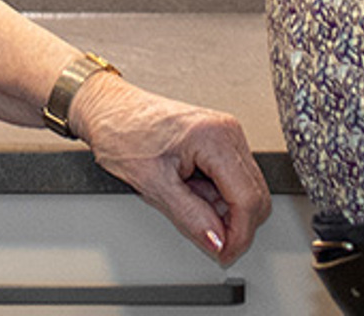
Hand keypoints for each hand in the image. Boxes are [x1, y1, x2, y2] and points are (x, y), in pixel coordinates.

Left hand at [70, 74, 270, 265]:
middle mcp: (227, 130)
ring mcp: (225, 133)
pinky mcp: (219, 139)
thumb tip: (217, 242)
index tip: (224, 254)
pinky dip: (219, 197)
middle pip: (256, 194)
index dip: (239, 236)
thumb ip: (190, 217)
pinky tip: (192, 194)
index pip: (248, 198)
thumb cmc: (122, 133)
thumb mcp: (153, 184)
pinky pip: (233, 179)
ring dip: (226, 211)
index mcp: (215, 136)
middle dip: (236, 226)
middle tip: (210, 242)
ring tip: (188, 204)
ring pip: (247, 189)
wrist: (107, 109)